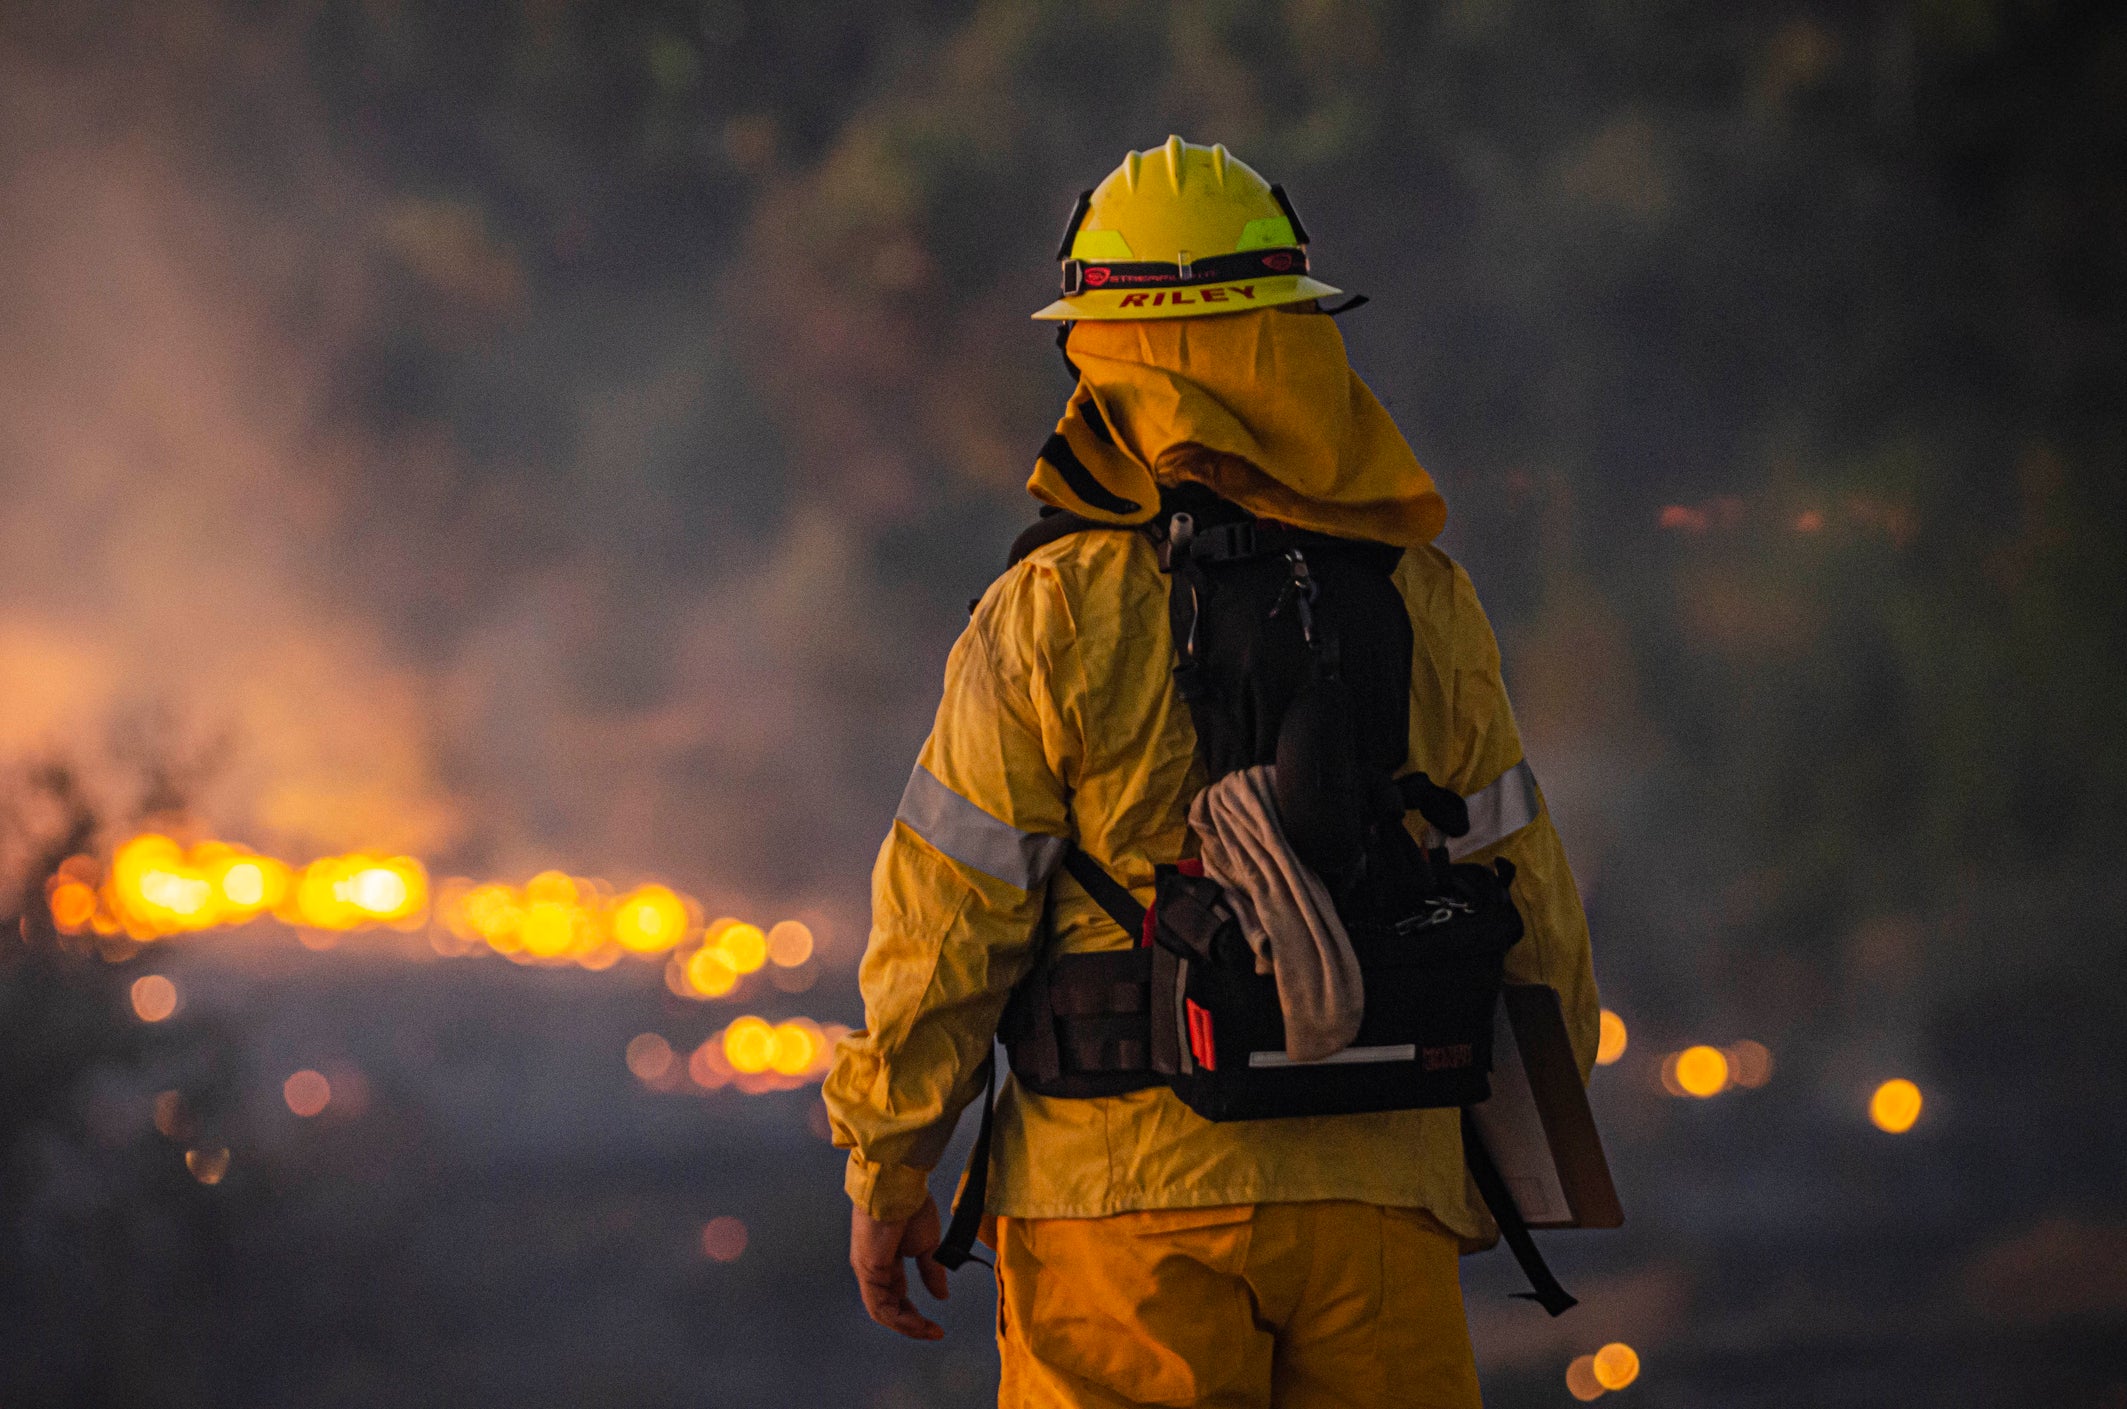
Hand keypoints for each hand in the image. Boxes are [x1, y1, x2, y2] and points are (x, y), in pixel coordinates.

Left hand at [850, 1195, 949, 1340]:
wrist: (898, 1186)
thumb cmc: (910, 1206)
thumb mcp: (927, 1244)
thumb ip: (931, 1271)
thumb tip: (941, 1295)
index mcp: (885, 1261)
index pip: (896, 1296)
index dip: (914, 1313)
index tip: (936, 1323)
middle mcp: (872, 1269)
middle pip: (888, 1308)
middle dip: (911, 1324)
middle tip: (932, 1332)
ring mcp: (867, 1271)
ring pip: (882, 1311)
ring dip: (906, 1326)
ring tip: (928, 1332)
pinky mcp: (867, 1271)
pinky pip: (880, 1305)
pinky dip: (898, 1319)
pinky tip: (916, 1324)